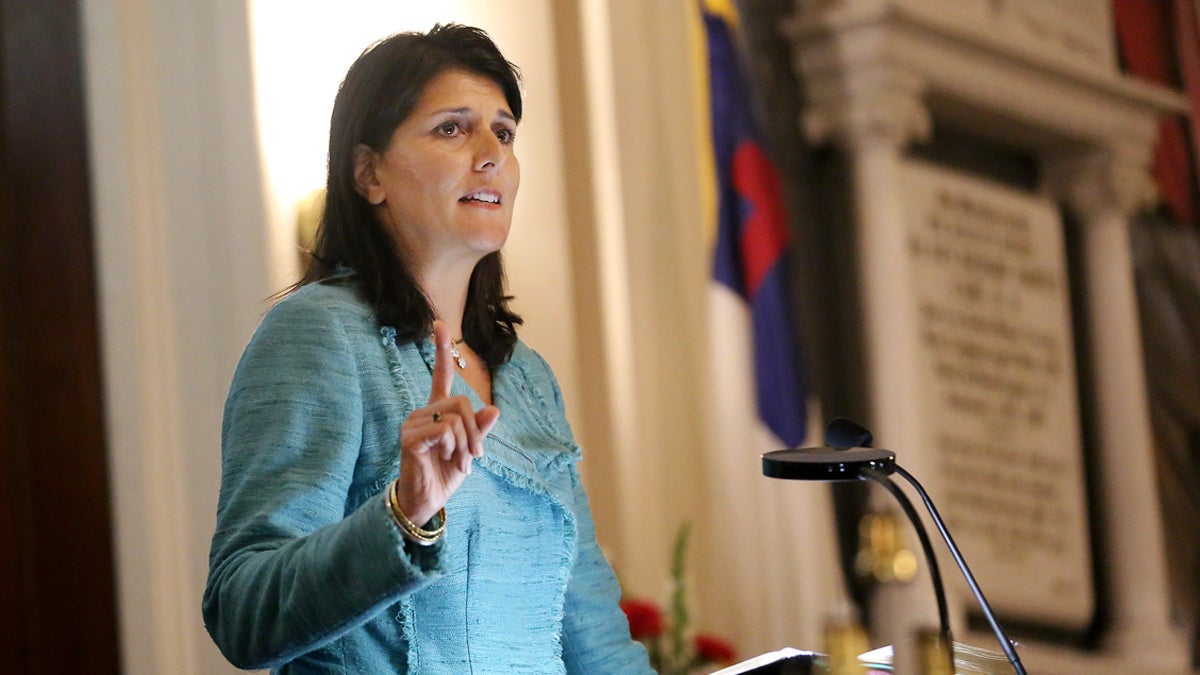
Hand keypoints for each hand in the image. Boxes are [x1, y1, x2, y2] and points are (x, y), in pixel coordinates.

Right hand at [394, 320, 498, 525]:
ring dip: (466, 445)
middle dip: (475, 432)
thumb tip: (493, 409)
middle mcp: (422, 412)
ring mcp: (413, 423)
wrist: (426, 501)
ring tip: (459, 463)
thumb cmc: (444, 474)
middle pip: (462, 402)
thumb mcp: (468, 451)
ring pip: (456, 418)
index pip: (440, 376)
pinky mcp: (410, 437)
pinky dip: (453, 447)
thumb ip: (479, 431)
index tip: (439, 324)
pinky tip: (444, 459)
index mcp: (436, 411)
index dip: (441, 351)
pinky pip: (445, 430)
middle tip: (473, 458)